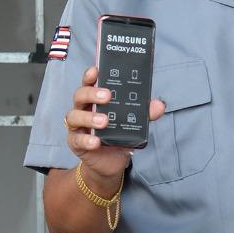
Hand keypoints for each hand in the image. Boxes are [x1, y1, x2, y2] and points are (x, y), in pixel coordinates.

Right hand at [65, 66, 165, 183]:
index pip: (89, 83)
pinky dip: (86, 140)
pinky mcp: (76, 143)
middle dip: (92, 93)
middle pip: (80, 95)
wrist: (112, 163)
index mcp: (95, 100)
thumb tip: (159, 105)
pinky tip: (96, 142)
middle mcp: (84, 109)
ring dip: (89, 117)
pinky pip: (77, 139)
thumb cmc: (119, 136)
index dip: (90, 75)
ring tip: (104, 121)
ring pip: (74, 116)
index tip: (96, 70)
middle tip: (108, 96)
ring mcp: (78, 126)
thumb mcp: (133, 124)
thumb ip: (144, 114)